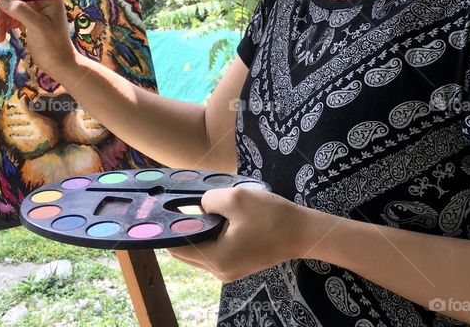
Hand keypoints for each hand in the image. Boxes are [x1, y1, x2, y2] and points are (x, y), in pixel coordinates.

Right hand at [0, 0, 77, 80]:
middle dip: (3, 8)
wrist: (59, 65)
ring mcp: (34, 12)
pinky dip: (4, 27)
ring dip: (1, 20)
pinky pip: (11, 19)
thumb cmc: (53, 45)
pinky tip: (0, 38)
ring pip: (11, 8)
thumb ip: (21, 11)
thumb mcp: (37, 26)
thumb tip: (2, 0)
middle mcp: (41, 2)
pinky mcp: (28, 23)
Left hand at [166, 185, 309, 282]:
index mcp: (215, 258)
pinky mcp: (238, 264)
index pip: (177, 246)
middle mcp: (218, 271)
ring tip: (204, 207)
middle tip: (184, 203)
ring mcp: (229, 270)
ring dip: (199, 230)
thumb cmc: (271, 216)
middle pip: (186, 250)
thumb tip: (198, 207)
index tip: (166, 206)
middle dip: (183, 228)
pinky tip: (219, 217)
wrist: (303, 232)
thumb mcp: (236, 199)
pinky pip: (214, 250)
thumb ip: (208, 200)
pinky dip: (211, 235)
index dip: (169, 226)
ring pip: (200, 250)